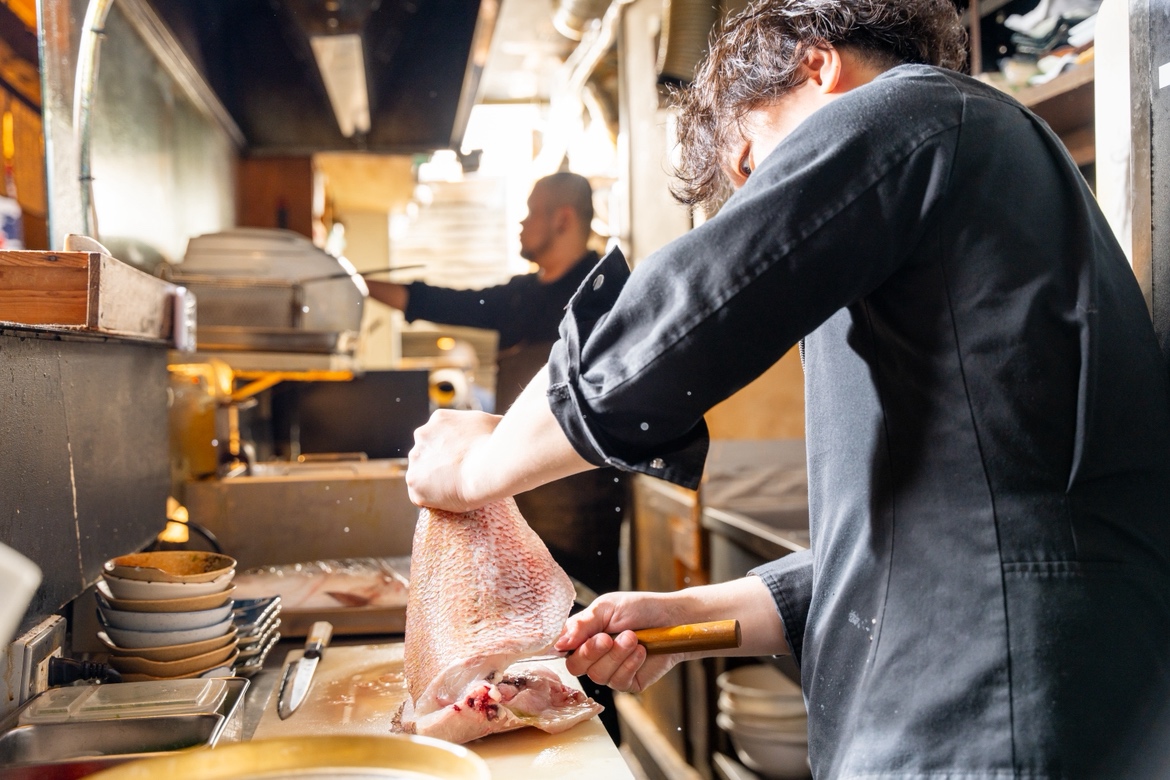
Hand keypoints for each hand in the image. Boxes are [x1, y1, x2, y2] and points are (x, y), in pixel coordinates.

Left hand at [406, 409, 500, 509]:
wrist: (487, 467)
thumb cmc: (494, 445)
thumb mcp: (493, 423)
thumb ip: (486, 425)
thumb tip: (497, 428)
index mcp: (439, 419)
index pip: (439, 435)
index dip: (451, 450)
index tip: (462, 460)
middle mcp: (422, 435)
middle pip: (426, 452)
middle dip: (439, 463)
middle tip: (458, 475)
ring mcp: (416, 459)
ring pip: (420, 472)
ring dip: (433, 480)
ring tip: (454, 488)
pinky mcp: (414, 481)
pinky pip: (419, 493)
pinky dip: (431, 498)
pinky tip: (447, 498)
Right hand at [555, 592, 685, 692]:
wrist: (672, 619)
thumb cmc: (639, 608)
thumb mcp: (607, 608)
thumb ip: (582, 624)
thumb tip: (559, 643)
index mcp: (583, 635)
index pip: (561, 648)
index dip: (567, 646)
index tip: (580, 638)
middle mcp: (593, 655)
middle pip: (576, 666)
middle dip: (592, 651)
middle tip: (609, 638)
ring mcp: (609, 671)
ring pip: (598, 675)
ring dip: (617, 655)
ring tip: (633, 638)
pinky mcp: (628, 682)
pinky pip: (618, 682)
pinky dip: (630, 664)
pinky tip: (641, 651)